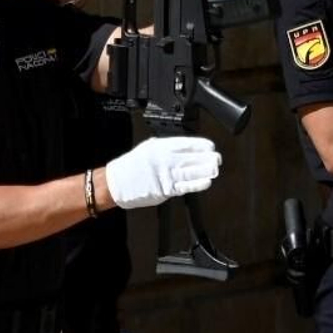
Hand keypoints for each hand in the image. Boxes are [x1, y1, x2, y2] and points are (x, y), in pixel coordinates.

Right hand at [105, 136, 221, 208]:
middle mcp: (165, 159)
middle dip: (207, 158)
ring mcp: (165, 174)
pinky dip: (197, 184)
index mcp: (161, 147)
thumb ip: (166, 147)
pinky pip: (185, 186)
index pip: (187, 144)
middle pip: (192, 157)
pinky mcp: (165, 189)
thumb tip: (184, 148)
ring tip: (215, 168)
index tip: (211, 147)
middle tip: (217, 158)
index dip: (202, 145)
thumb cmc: (131, 166)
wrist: (116, 183)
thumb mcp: (148, 148)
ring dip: (206, 170)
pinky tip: (206, 182)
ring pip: (191, 171)